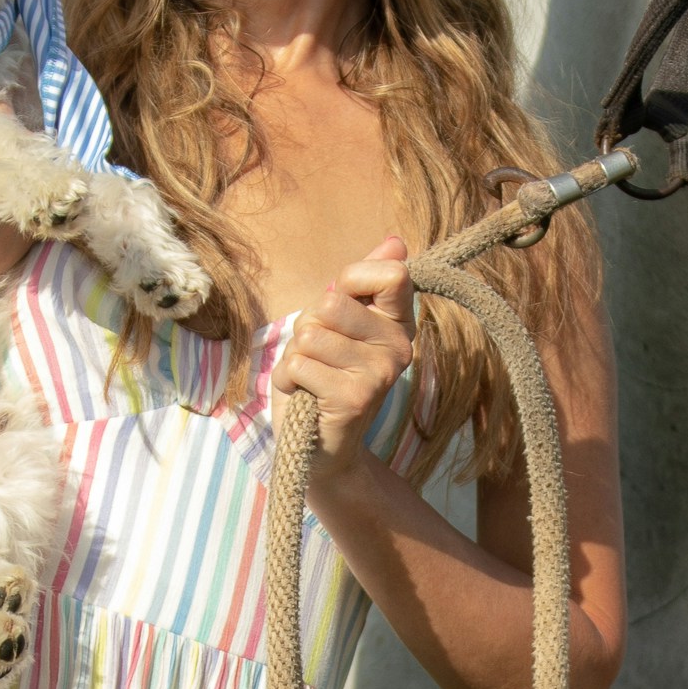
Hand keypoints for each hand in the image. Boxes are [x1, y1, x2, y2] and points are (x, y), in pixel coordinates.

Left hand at [271, 238, 414, 477]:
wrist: (320, 448)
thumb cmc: (324, 377)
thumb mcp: (339, 324)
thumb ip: (362, 283)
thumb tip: (396, 240)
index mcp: (399, 323)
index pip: (390, 273)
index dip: (350, 280)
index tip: (341, 305)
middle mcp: (399, 347)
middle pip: (333, 303)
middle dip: (309, 326)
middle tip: (319, 355)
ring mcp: (380, 374)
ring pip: (310, 334)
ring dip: (295, 356)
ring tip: (311, 377)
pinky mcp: (354, 398)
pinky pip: (298, 364)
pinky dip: (288, 380)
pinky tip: (305, 397)